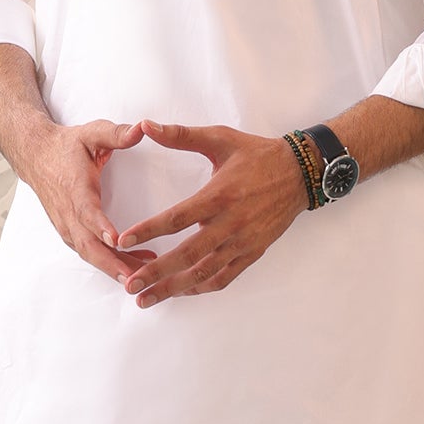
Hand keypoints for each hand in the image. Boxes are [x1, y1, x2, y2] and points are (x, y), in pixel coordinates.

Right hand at [23, 117, 152, 286]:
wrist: (35, 156)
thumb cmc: (67, 145)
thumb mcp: (92, 132)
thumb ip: (116, 133)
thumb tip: (142, 129)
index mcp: (75, 188)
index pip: (86, 211)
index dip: (100, 227)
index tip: (116, 240)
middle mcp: (68, 212)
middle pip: (88, 244)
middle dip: (111, 263)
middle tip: (135, 278)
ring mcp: (66, 225)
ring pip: (89, 254)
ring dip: (113, 268)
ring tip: (142, 278)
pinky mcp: (69, 232)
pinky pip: (89, 253)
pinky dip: (109, 263)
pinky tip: (134, 268)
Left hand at [116, 121, 308, 307]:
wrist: (301, 173)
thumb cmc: (257, 154)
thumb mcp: (220, 138)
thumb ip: (180, 135)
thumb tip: (146, 125)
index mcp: (219, 195)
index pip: (177, 219)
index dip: (148, 231)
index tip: (122, 240)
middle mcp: (231, 223)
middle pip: (187, 254)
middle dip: (155, 272)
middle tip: (130, 284)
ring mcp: (243, 242)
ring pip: (204, 272)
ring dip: (173, 288)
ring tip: (147, 298)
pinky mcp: (252, 252)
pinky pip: (224, 277)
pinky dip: (200, 288)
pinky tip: (180, 292)